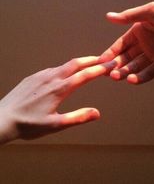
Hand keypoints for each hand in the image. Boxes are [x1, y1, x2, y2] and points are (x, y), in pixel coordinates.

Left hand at [0, 56, 115, 143]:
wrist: (1, 118)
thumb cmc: (28, 124)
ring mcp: (41, 75)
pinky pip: (54, 69)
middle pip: (76, 63)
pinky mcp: (34, 77)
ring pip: (65, 65)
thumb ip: (78, 118)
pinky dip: (66, 68)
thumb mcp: (56, 125)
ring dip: (79, 63)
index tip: (110, 65)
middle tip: (103, 59)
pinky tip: (66, 73)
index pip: (85, 75)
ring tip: (88, 65)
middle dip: (92, 60)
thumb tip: (97, 113)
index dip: (100, 69)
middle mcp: (52, 78)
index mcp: (59, 89)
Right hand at [100, 0, 153, 83]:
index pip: (120, 44)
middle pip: (126, 57)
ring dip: (126, 72)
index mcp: (140, 30)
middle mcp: (145, 43)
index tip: (100, 62)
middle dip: (116, 65)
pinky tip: (132, 80)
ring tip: (117, 77)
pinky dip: (141, 77)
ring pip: (136, 67)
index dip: (110, 53)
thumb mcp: (152, 12)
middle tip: (108, 73)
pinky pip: (149, 73)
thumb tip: (109, 16)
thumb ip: (130, 17)